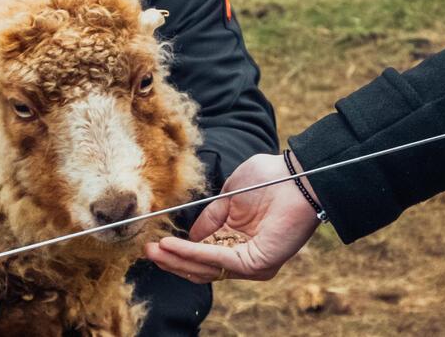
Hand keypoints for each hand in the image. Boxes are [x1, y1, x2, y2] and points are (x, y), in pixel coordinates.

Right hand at [145, 152, 321, 282]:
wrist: (296, 176)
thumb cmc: (269, 178)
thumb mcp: (229, 195)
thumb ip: (211, 217)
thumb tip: (190, 236)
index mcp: (237, 239)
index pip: (202, 254)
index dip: (177, 251)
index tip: (153, 244)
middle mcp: (243, 254)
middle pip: (200, 267)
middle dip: (172, 260)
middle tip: (148, 251)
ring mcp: (250, 262)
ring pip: (206, 268)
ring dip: (178, 259)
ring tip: (156, 250)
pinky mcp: (256, 263)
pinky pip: (219, 262)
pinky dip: (194, 254)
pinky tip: (174, 247)